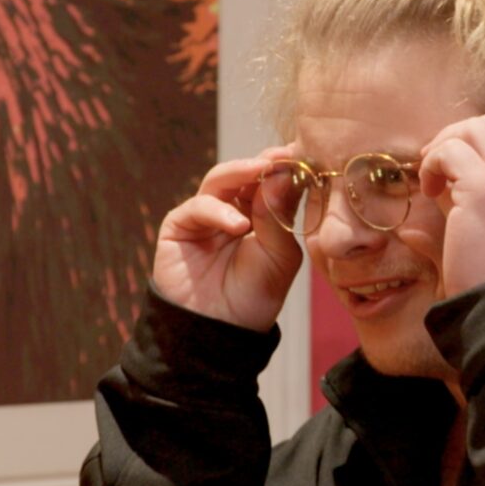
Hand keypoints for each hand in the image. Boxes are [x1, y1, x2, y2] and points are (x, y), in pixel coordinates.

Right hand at [151, 146, 302, 330]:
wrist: (222, 331)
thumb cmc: (254, 295)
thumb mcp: (280, 256)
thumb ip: (280, 215)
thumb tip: (280, 174)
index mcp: (261, 214)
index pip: (272, 181)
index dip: (286, 167)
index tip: (305, 154)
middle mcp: (233, 209)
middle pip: (246, 173)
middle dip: (265, 162)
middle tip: (283, 155)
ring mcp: (205, 215)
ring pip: (220, 179)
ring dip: (242, 173)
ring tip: (263, 173)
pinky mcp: (179, 226)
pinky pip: (198, 206)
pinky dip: (219, 211)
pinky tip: (239, 225)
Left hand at [419, 113, 484, 296]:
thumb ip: (471, 202)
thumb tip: (435, 184)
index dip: (473, 147)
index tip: (449, 174)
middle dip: (456, 138)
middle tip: (433, 168)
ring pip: (471, 128)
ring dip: (442, 148)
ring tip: (430, 183)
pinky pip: (449, 151)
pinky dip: (432, 164)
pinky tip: (427, 192)